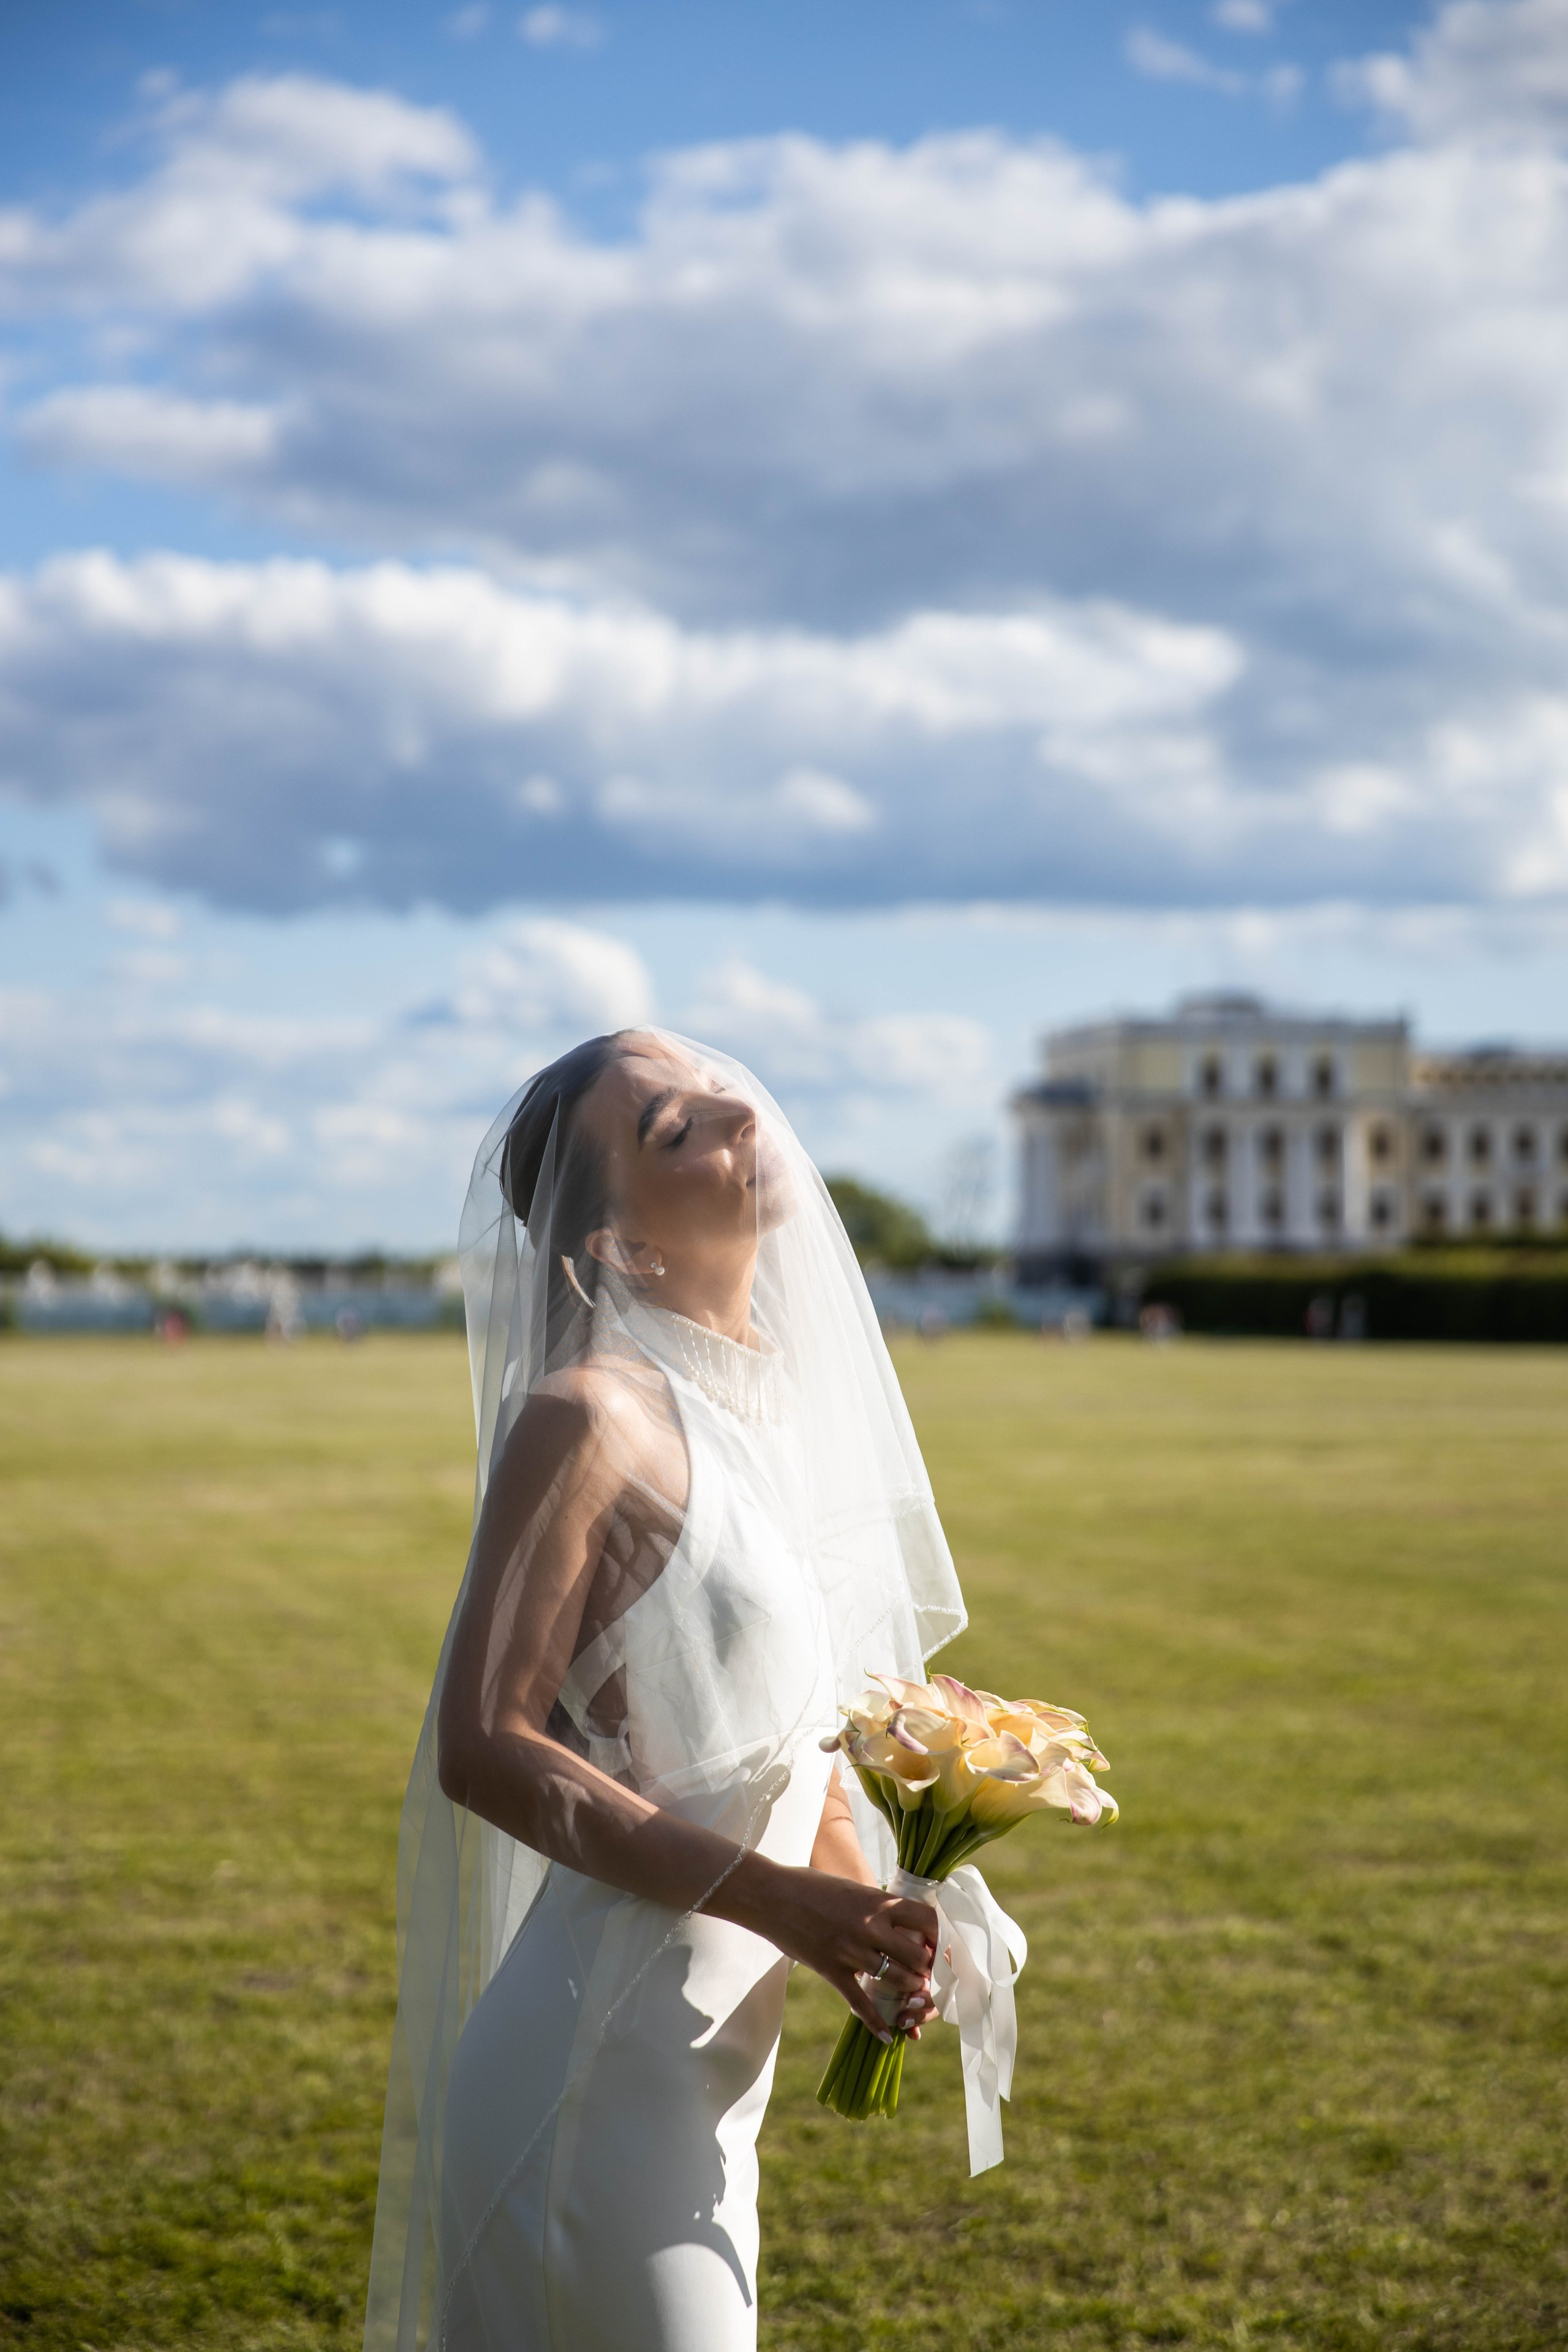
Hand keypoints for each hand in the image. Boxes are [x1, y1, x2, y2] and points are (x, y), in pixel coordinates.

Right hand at [722, 1857, 938, 2039]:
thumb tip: (898, 1919)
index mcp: (878, 1901)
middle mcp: (870, 1926)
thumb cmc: (811, 1885)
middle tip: (927, 1973)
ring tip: (913, 1993)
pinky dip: (875, 2022)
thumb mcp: (851, 1888)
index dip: (939, 1935)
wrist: (771, 1895)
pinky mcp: (832, 1970)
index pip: (926, 1920)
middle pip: (917, 1955)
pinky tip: (886, 2035)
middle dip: (927, 1967)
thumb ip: (875, 1905)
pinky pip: (860, 2003)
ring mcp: (851, 1951)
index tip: (938, 1944)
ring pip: (896, 1979)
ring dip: (909, 1990)